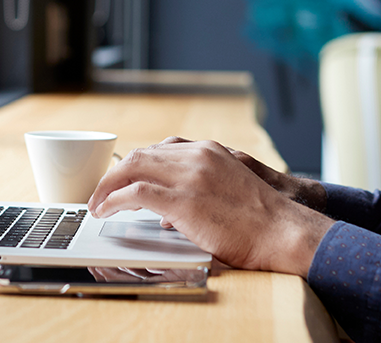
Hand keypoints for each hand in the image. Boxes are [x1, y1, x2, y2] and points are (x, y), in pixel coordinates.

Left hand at [87, 138, 334, 275]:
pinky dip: (113, 200)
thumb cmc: (262, 222)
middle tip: (101, 190)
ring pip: (133, 168)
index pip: (161, 149)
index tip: (125, 177)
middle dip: (116, 173)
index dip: (137, 164)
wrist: (283, 231)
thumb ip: (198, 192)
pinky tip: (106, 210)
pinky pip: (135, 193)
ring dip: (108, 185)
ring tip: (97, 202)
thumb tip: (167, 216)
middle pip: (141, 154)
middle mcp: (197, 156)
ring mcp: (189, 176)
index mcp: (209, 151)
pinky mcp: (183, 201)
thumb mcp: (229, 191)